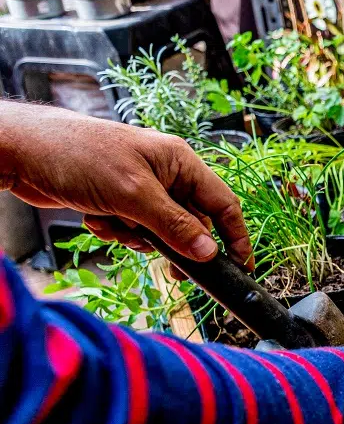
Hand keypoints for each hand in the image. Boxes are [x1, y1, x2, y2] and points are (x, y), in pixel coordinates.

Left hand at [0, 105, 252, 269]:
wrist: (24, 151)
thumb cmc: (80, 157)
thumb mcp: (133, 195)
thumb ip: (175, 226)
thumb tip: (209, 253)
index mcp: (180, 162)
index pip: (223, 203)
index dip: (235, 235)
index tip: (240, 266)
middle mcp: (166, 173)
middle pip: (190, 221)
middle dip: (174, 243)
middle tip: (170, 271)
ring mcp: (141, 187)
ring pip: (159, 230)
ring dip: (137, 237)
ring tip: (114, 224)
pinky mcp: (117, 199)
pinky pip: (132, 228)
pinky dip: (116, 230)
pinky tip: (96, 217)